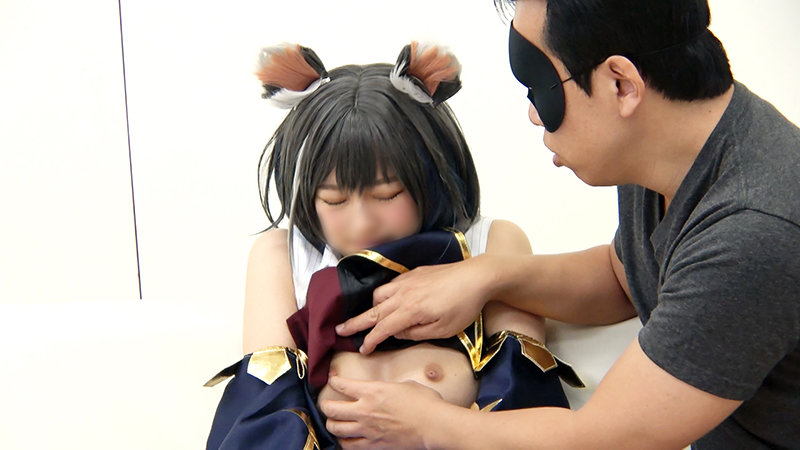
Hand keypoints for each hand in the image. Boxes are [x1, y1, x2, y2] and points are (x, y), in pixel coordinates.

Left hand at [320, 376, 446, 448]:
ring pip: (336, 429)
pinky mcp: (374, 445)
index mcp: (372, 391)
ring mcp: (367, 429)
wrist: (433, 425)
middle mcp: (365, 410)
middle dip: (325, 406)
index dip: (334, 381)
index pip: (342, 385)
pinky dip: (344, 442)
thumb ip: (388, 388)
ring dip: (332, 425)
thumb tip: (385, 390)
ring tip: (334, 423)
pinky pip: (350, 446)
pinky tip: (346, 439)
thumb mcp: (404, 385)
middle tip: (327, 405)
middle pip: (331, 409)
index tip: (332, 380)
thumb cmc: (424, 402)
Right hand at [335, 256, 494, 353]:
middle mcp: (403, 294)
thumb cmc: (464, 307)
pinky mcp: (414, 273)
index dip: (370, 340)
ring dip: (370, 306)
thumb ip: (416, 333)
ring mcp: (407, 281)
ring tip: (367, 316)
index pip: (383, 328)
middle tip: (339, 329)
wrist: (477, 276)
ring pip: (379, 294)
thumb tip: (398, 333)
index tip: (362, 349)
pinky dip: (383, 294)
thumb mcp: (443, 329)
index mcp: (410, 311)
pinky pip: (390, 284)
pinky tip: (387, 299)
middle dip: (355, 322)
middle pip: (373, 310)